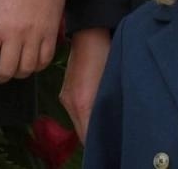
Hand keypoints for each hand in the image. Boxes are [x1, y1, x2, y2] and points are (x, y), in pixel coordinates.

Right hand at [60, 27, 110, 143]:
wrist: (90, 33)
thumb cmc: (105, 54)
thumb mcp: (111, 83)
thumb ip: (108, 108)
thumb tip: (109, 126)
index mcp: (81, 104)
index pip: (87, 137)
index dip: (98, 143)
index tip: (110, 142)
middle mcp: (69, 104)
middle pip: (81, 133)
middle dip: (94, 137)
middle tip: (111, 135)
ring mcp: (66, 97)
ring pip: (78, 122)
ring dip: (89, 126)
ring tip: (106, 123)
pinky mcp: (66, 91)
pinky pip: (75, 112)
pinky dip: (85, 116)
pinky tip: (96, 110)